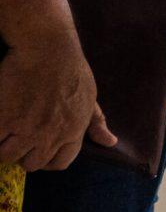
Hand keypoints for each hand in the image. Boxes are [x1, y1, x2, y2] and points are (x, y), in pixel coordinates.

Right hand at [0, 30, 116, 170]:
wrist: (49, 48)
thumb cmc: (71, 69)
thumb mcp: (90, 97)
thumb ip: (97, 122)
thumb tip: (110, 142)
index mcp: (73, 131)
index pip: (60, 163)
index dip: (47, 159)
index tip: (37, 149)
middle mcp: (51, 134)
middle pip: (32, 164)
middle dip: (23, 154)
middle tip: (16, 138)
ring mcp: (27, 128)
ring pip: (7, 156)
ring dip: (2, 147)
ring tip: (3, 132)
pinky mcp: (4, 118)